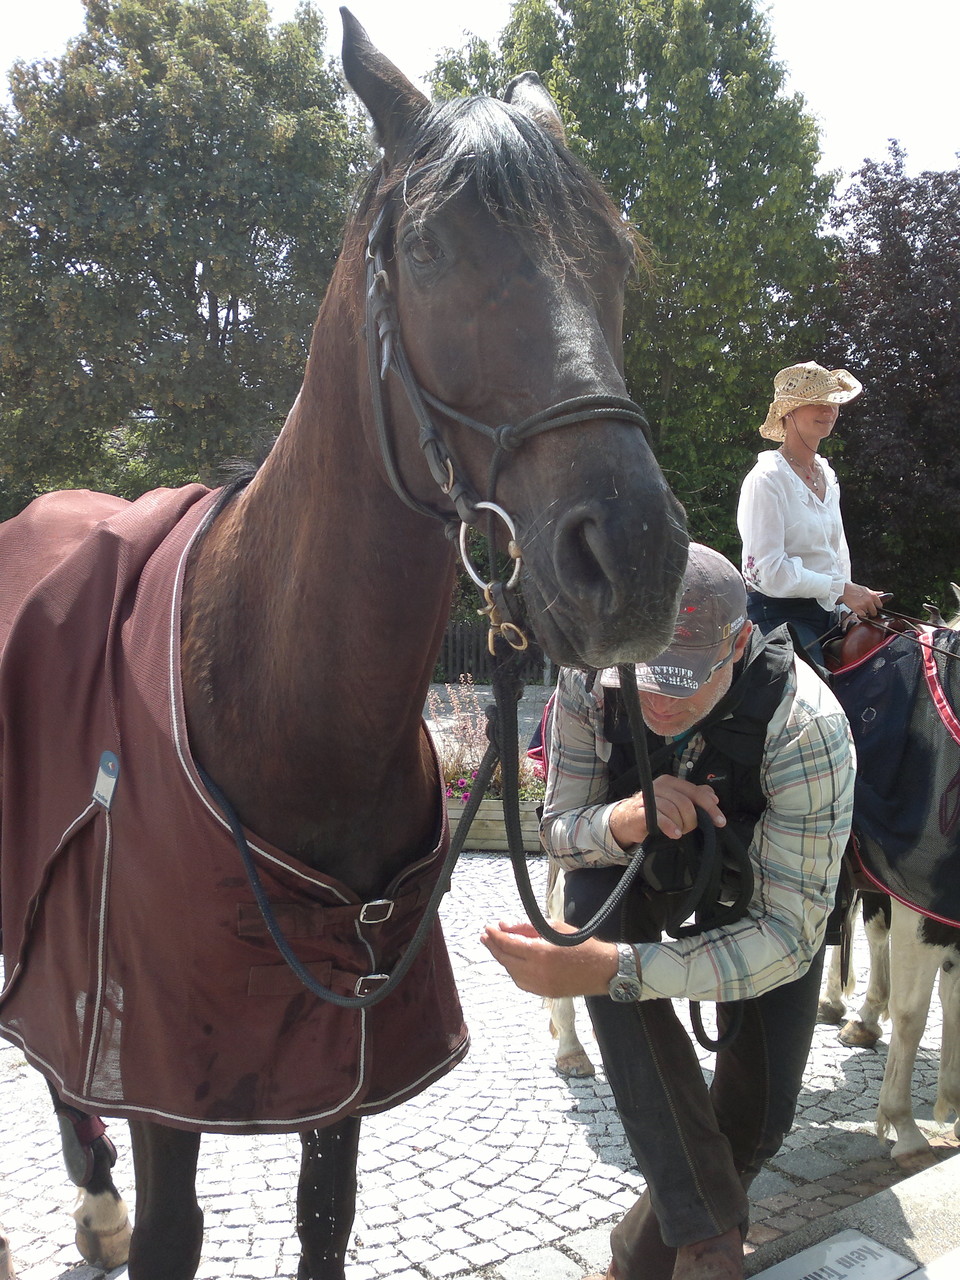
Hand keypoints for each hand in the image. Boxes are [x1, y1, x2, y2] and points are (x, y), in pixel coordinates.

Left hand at [480, 919, 618, 997]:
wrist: (602, 970)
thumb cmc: (581, 944)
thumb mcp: (555, 928)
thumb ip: (527, 927)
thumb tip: (504, 926)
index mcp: (541, 953)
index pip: (509, 944)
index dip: (496, 936)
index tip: (487, 928)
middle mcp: (538, 972)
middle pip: (506, 960)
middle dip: (494, 947)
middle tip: (485, 937)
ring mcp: (540, 986)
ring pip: (512, 973)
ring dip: (504, 959)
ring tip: (498, 947)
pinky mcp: (544, 994)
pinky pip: (522, 982)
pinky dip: (514, 971)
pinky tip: (513, 961)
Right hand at [609, 774, 726, 847]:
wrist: (626, 820)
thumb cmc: (654, 812)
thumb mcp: (675, 801)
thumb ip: (694, 796)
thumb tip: (713, 796)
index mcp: (670, 782)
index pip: (696, 792)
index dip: (710, 807)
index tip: (720, 821)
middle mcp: (659, 786)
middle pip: (686, 803)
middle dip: (692, 820)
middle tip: (688, 829)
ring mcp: (649, 798)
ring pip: (674, 810)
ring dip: (680, 825)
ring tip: (678, 832)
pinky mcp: (640, 812)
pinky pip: (660, 818)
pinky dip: (670, 827)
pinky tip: (675, 834)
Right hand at [841, 582, 885, 618]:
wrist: (844, 589)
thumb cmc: (854, 589)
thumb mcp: (866, 589)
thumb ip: (875, 593)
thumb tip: (882, 593)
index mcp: (873, 596)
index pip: (880, 606)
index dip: (876, 607)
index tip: (873, 607)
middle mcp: (869, 601)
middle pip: (874, 612)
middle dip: (870, 612)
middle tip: (866, 609)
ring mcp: (863, 605)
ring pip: (867, 614)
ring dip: (864, 612)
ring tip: (859, 608)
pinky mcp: (857, 609)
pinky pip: (862, 616)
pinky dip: (859, 614)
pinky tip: (857, 610)